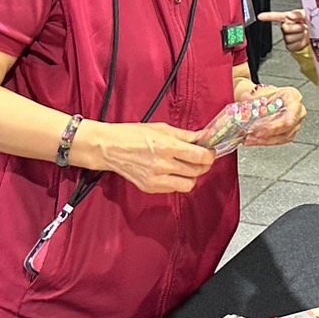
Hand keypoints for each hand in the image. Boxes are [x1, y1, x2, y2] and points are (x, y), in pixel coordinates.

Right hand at [83, 121, 215, 193]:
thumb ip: (185, 135)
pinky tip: (174, 172)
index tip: (210, 152)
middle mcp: (163, 165)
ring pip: (188, 184)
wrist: (108, 148)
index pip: (199, 156)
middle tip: (202, 158)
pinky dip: (178, 182)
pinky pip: (174, 189)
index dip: (209, 155)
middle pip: (197, 171)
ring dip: (192, 176)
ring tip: (188, 167)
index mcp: (167, 146)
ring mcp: (156, 179)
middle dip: (204, 165)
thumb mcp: (161, 128)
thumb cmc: (131, 135)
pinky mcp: (150, 188)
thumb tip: (203, 137)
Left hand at [234, 84, 306, 146]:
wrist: (272, 98)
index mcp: (293, 96)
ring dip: (264, 140)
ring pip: (283, 137)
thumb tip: (245, 98)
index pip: (289, 116)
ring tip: (250, 139)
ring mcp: (296, 123)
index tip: (258, 129)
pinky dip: (265, 142)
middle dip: (267, 134)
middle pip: (286, 128)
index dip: (274, 126)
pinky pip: (280, 140)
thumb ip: (254, 97)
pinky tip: (254, 141)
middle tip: (252, 135)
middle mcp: (299, 110)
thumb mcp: (262, 92)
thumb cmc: (270, 94)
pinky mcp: (291, 132)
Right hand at [259, 10, 310, 53]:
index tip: (260, 16)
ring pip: (289, 37)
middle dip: (295, 27)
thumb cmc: (313, 24)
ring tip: (304, 33)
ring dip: (299, 35)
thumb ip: (297, 13)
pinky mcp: (291, 46)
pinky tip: (303, 40)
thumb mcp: (307, 15)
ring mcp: (288, 38)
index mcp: (289, 18)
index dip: (268, 16)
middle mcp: (287, 28)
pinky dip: (299, 43)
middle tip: (303, 27)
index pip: (276, 16)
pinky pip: (292, 45)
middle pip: (284, 28)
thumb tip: (289, 16)